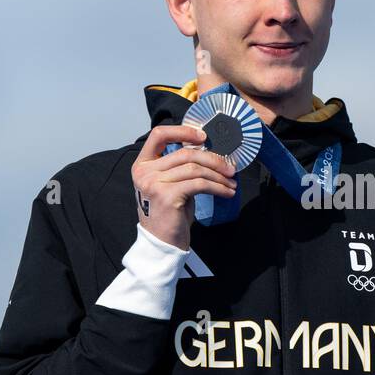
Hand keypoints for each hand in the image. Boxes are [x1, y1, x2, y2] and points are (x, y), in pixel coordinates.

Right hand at [130, 124, 237, 249]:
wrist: (162, 243)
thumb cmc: (170, 213)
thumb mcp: (170, 184)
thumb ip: (179, 166)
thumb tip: (207, 150)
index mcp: (142, 164)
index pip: (158, 135)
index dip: (183, 131)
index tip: (204, 137)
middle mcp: (144, 171)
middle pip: (185, 153)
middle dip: (213, 159)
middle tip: (230, 169)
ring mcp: (153, 183)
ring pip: (195, 169)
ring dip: (218, 175)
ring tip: (231, 183)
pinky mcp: (167, 196)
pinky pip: (199, 184)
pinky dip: (218, 187)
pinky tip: (227, 192)